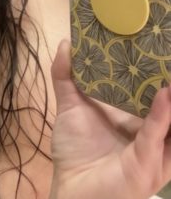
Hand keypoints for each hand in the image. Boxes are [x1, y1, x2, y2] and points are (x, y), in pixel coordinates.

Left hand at [50, 39, 170, 198]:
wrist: (70, 189)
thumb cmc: (75, 151)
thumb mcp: (71, 107)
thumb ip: (67, 76)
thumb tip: (67, 43)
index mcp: (142, 119)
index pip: (159, 91)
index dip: (161, 71)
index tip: (162, 46)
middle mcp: (154, 133)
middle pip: (170, 104)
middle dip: (170, 80)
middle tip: (169, 53)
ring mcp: (155, 149)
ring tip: (170, 70)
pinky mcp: (147, 163)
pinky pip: (157, 137)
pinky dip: (163, 116)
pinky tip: (164, 94)